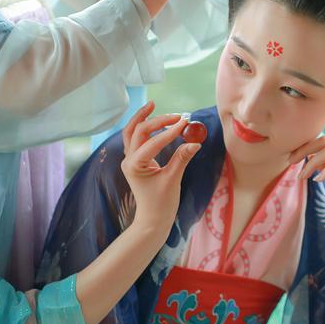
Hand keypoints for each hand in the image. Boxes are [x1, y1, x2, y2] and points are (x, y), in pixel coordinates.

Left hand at [120, 102, 200, 237]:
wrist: (152, 219)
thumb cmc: (161, 204)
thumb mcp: (173, 180)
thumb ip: (182, 158)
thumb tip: (195, 141)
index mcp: (134, 165)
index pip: (152, 142)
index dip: (169, 132)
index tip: (185, 124)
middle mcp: (129, 160)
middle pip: (138, 131)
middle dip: (157, 121)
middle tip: (177, 116)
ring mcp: (130, 159)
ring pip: (132, 132)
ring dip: (143, 118)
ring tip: (152, 104)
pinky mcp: (136, 160)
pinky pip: (136, 138)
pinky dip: (143, 127)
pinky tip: (152, 119)